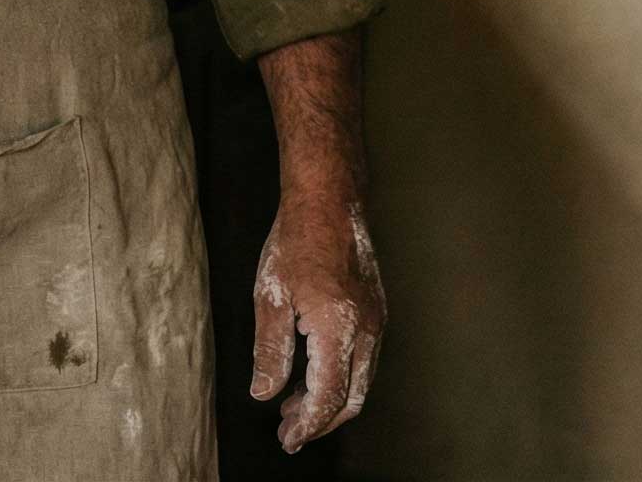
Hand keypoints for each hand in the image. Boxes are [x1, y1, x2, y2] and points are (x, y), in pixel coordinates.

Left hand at [248, 189, 385, 452]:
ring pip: (361, 383)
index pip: (328, 397)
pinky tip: (312, 375)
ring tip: (293, 408)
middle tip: (288, 432)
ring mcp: (377, 322)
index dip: (307, 424)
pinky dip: (341, 379)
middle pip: (351, 399)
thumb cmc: (295, 242)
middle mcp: (367, 331)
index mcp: (338, 328)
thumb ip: (269, 350)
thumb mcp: (271, 296)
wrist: (329, 202)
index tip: (287, 439)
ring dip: (330, 402)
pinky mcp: (377, 314)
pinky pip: (365, 362)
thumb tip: (264, 394)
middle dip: (320, 422)